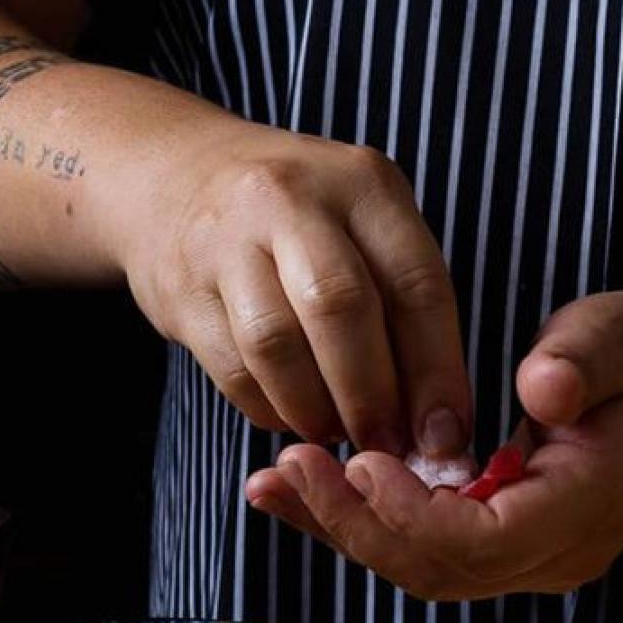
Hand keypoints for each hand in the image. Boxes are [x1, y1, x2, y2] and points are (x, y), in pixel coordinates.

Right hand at [114, 116, 471, 454]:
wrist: (176, 179)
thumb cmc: (301, 218)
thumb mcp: (364, 224)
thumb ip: (404, 305)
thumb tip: (438, 424)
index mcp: (363, 184)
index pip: (416, 283)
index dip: (437, 371)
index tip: (446, 434)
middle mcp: (293, 200)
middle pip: (341, 308)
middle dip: (371, 394)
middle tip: (385, 444)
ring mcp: (227, 241)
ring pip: (277, 344)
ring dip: (316, 409)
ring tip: (336, 431)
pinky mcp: (182, 289)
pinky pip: (232, 369)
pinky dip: (270, 409)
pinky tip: (292, 415)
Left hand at [246, 292, 622, 599]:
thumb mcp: (622, 336)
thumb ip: (582, 362)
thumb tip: (542, 390)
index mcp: (585, 508)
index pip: (485, 542)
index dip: (414, 516)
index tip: (362, 462)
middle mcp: (554, 554)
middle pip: (438, 569)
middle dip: (355, 525)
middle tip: (288, 468)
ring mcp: (528, 559)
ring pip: (421, 568)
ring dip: (345, 528)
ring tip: (272, 482)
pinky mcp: (500, 546)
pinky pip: (423, 548)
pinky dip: (363, 520)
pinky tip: (303, 489)